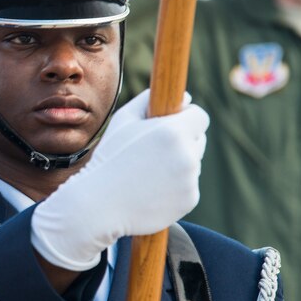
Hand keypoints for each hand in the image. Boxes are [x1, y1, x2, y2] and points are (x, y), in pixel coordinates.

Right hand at [31, 89, 208, 269]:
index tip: (174, 122)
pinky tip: (151, 189)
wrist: (100, 204)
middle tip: (154, 149)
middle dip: (182, 140)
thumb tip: (183, 97)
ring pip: (192, 163)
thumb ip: (150, 101)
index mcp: (173, 131)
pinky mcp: (190, 199)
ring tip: (147, 172)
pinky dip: (175, 186)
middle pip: (198, 139)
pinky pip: (188, 185)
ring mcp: (190, 180)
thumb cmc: (109, 158)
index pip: (200, 116)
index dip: (186, 116)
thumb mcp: (123, 121)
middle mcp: (187, 155)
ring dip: (177, 163)